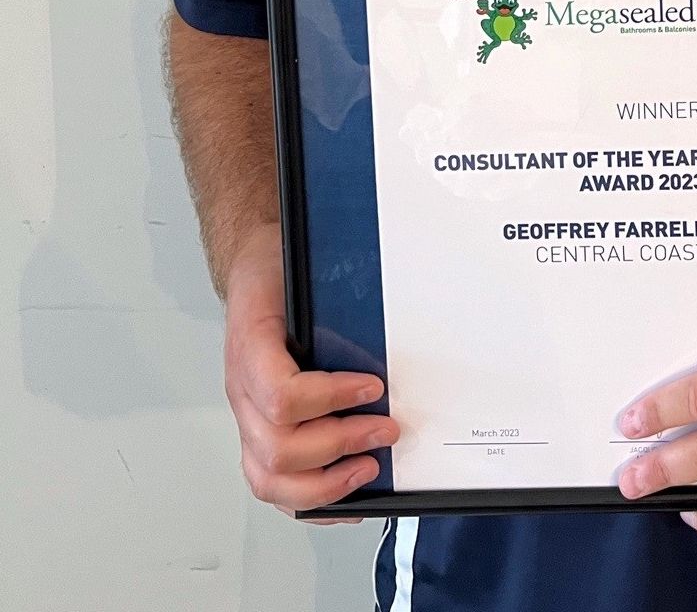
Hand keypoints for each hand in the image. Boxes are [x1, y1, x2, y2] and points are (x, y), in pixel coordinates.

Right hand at [223, 223, 397, 522]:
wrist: (253, 269)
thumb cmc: (278, 271)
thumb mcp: (303, 268)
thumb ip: (335, 297)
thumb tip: (383, 324)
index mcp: (252, 347)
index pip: (280, 394)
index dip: (330, 397)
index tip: (372, 386)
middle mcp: (242, 389)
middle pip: (278, 446)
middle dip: (340, 444)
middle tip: (386, 429)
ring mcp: (246, 416)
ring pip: (268, 476)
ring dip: (325, 482)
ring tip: (368, 468)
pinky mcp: (256, 431)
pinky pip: (270, 482)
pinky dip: (310, 497)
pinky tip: (343, 493)